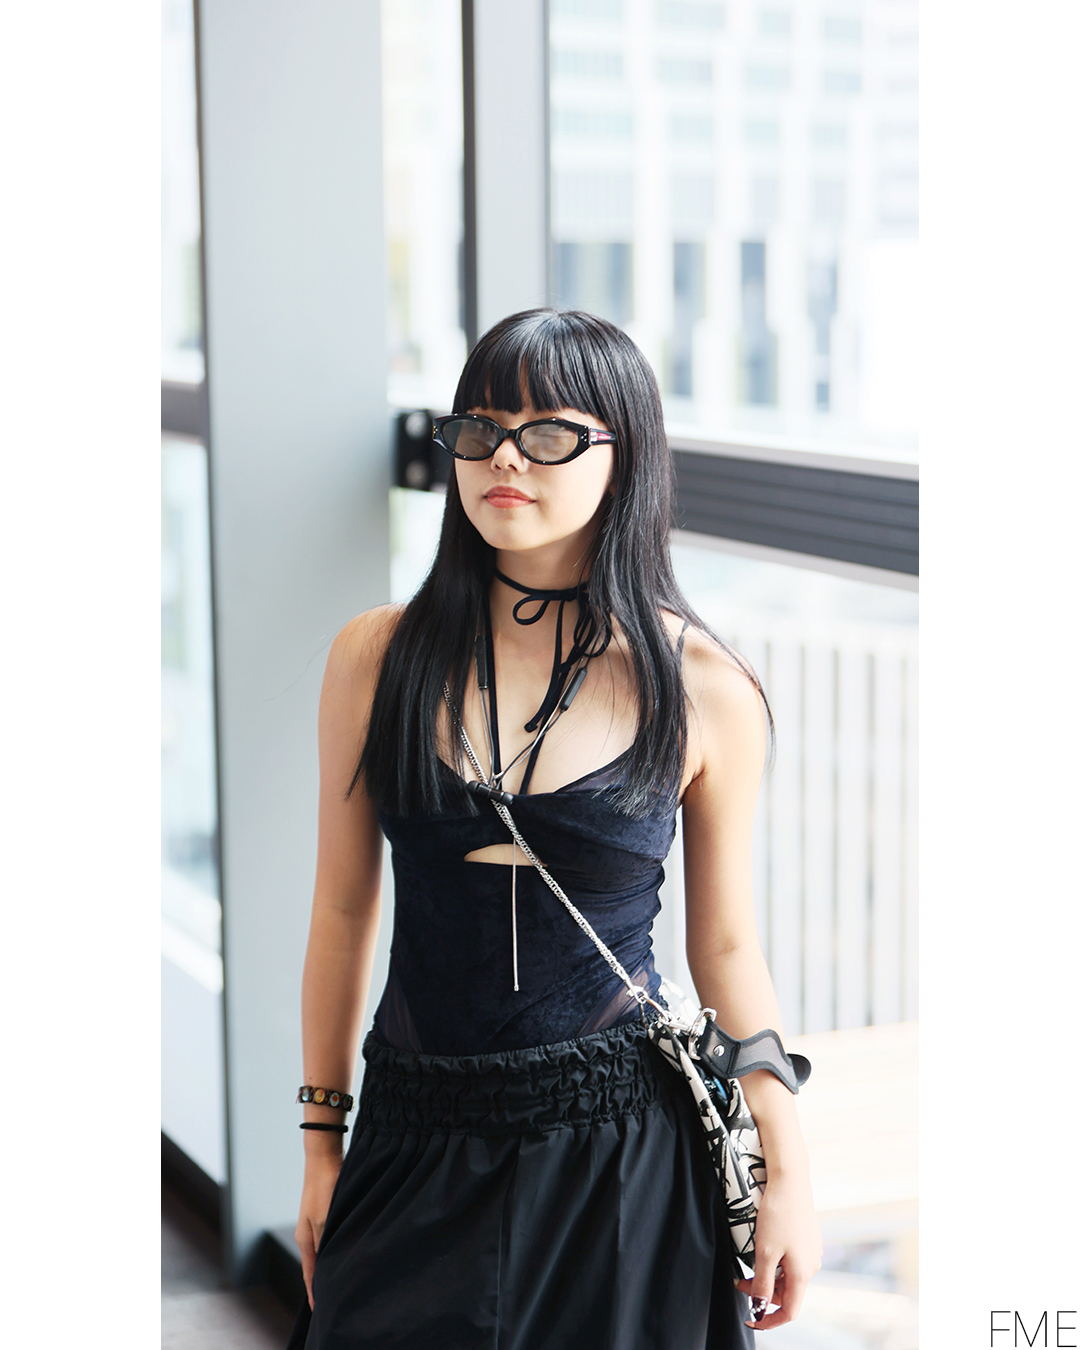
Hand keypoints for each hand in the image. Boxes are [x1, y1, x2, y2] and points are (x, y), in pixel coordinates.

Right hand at [295, 1153, 342, 1309]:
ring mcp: (318, 1221)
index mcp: (305, 1239)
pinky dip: (338, 1248)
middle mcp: (309, 1233)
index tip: (320, 1311)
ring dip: (333, 1264)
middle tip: (336, 1299)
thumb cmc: (324, 1186)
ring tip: (344, 1280)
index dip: (315, 1293)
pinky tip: (349, 1250)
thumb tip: (328, 1266)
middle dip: (324, 1282)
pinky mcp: (328, 1210)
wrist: (324, 1155)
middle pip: (316, 1264)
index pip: (310, 1274)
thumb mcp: (326, 1219)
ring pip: (326, 1250)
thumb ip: (326, 1243)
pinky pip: (333, 1236)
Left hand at [735, 1172, 821, 1329]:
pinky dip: (776, 1263)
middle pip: (787, 1294)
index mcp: (803, 1273)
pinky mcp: (808, 1239)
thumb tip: (760, 1309)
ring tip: (750, 1263)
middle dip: (764, 1293)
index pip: (789, 1311)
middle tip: (740, 1281)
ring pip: (788, 1277)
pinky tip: (765, 1248)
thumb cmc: (778, 1214)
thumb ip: (763, 1284)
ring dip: (769, 1277)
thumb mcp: (764, 1252)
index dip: (769, 1320)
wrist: (789, 1181)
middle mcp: (812, 1266)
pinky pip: (792, 1261)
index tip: (750, 1318)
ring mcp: (811, 1252)